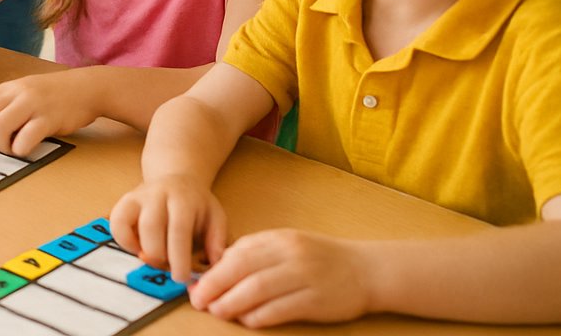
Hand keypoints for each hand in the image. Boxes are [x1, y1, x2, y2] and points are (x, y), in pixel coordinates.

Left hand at [0, 73, 99, 158]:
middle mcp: (16, 94)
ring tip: (13, 150)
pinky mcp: (48, 119)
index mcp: (6, 90)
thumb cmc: (52, 96)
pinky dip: (21, 150)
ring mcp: (32, 105)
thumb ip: (4, 109)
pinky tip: (29, 148)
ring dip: (1, 148)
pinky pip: (24, 140)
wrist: (85, 88)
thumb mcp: (22, 95)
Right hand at [110, 175, 228, 283]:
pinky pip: (115, 223)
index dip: (178, 257)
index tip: (181, 277)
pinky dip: (124, 242)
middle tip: (168, 269)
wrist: (178, 178)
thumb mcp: (216, 217)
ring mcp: (137, 196)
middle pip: (150, 227)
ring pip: (126, 223)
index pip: (178, 229)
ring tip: (154, 259)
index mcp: (183, 198)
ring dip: (139, 249)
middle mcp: (157, 193)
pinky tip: (139, 249)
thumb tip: (215, 266)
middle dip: (158, 256)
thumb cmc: (198, 205)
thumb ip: (217, 241)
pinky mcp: (124, 202)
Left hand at [190, 229, 373, 325]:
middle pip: (243, 269)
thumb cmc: (319, 259)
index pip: (236, 253)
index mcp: (278, 240)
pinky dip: (260, 315)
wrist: (366, 270)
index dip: (212, 271)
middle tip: (198, 301)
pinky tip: (247, 320)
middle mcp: (290, 254)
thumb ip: (255, 253)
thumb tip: (217, 268)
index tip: (194, 285)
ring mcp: (306, 276)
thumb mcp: (286, 245)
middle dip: (215, 286)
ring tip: (217, 312)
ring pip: (259, 289)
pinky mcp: (318, 300)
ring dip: (233, 303)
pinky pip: (282, 308)